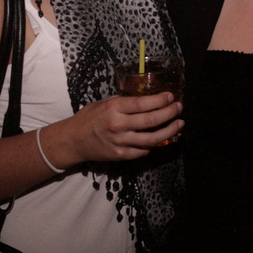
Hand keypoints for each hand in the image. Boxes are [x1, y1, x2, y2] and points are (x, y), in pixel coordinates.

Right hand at [63, 92, 183, 164]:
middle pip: (152, 120)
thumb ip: (124, 102)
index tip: (171, 96)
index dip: (161, 100)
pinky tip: (160, 138)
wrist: (74, 140)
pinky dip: (153, 144)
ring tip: (179, 124)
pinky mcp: (121, 155)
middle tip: (179, 108)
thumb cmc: (89, 118)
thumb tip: (147, 98)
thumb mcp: (104, 103)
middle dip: (170, 113)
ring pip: (152, 139)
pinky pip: (143, 151)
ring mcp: (120, 142)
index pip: (143, 104)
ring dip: (169, 131)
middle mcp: (118, 125)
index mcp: (114, 109)